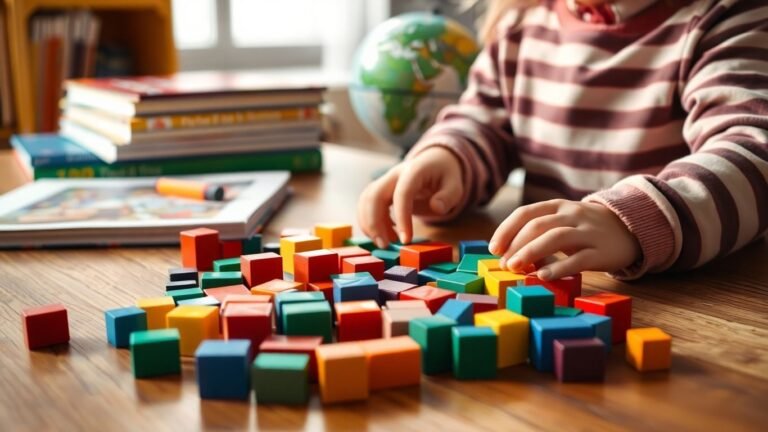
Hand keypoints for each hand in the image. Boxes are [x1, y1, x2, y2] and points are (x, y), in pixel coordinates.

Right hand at [357, 146, 463, 248]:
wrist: (434, 162)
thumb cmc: (445, 176)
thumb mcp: (455, 185)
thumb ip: (448, 196)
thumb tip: (436, 207)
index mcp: (413, 171)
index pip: (402, 194)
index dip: (401, 217)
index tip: (405, 240)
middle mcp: (394, 175)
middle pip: (374, 196)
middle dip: (374, 223)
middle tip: (384, 246)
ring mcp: (384, 182)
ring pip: (366, 201)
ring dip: (369, 224)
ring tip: (386, 243)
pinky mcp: (379, 191)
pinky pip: (367, 205)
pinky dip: (371, 222)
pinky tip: (387, 234)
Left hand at [488, 199, 640, 279]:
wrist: (631, 228)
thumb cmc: (586, 229)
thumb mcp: (562, 223)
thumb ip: (539, 234)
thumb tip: (508, 255)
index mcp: (557, 206)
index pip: (525, 213)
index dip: (506, 230)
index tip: (494, 248)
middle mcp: (571, 215)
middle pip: (537, 225)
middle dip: (516, 244)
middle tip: (504, 263)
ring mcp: (587, 232)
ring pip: (555, 238)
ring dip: (531, 252)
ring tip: (515, 268)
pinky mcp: (601, 251)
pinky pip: (578, 259)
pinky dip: (558, 267)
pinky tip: (543, 275)